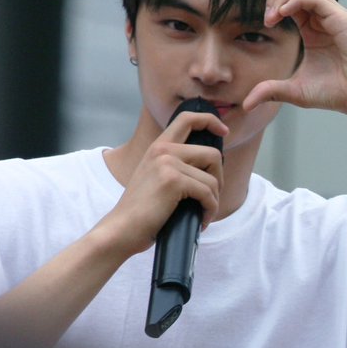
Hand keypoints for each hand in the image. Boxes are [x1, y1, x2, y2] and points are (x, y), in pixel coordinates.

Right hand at [100, 111, 226, 255]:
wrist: (122, 229)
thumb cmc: (144, 210)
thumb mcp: (157, 177)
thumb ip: (178, 164)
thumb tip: (214, 164)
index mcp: (159, 147)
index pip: (187, 119)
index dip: (210, 121)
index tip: (224, 131)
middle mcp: (163, 150)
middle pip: (213, 155)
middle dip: (219, 180)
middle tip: (210, 199)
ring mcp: (167, 163)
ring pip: (212, 179)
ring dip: (214, 200)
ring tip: (203, 214)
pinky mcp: (173, 181)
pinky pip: (208, 194)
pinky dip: (210, 210)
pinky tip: (201, 221)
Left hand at [243, 0, 346, 119]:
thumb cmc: (337, 94)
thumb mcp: (296, 91)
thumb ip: (271, 90)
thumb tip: (246, 103)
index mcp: (314, 30)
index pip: (291, 2)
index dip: (274, 6)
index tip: (266, 24)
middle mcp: (324, 19)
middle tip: (267, 17)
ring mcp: (334, 17)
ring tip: (274, 14)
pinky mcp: (342, 19)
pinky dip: (295, 1)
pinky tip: (284, 15)